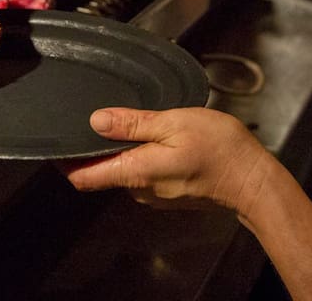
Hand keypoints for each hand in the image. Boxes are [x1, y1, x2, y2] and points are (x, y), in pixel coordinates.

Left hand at [62, 106, 274, 216]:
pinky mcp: (169, 194)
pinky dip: (142, 157)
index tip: (57, 141)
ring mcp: (155, 195)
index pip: (84, 176)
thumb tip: (96, 121)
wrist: (253, 180)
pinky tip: (159, 138)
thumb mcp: (175, 123)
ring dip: (124, 150)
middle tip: (102, 116)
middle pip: (102, 171)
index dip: (65, 161)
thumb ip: (134, 123)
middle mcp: (140, 189)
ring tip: (138, 122)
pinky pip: (144, 175)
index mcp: (136, 172)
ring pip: (124, 171)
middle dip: (98, 147)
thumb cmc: (220, 150)